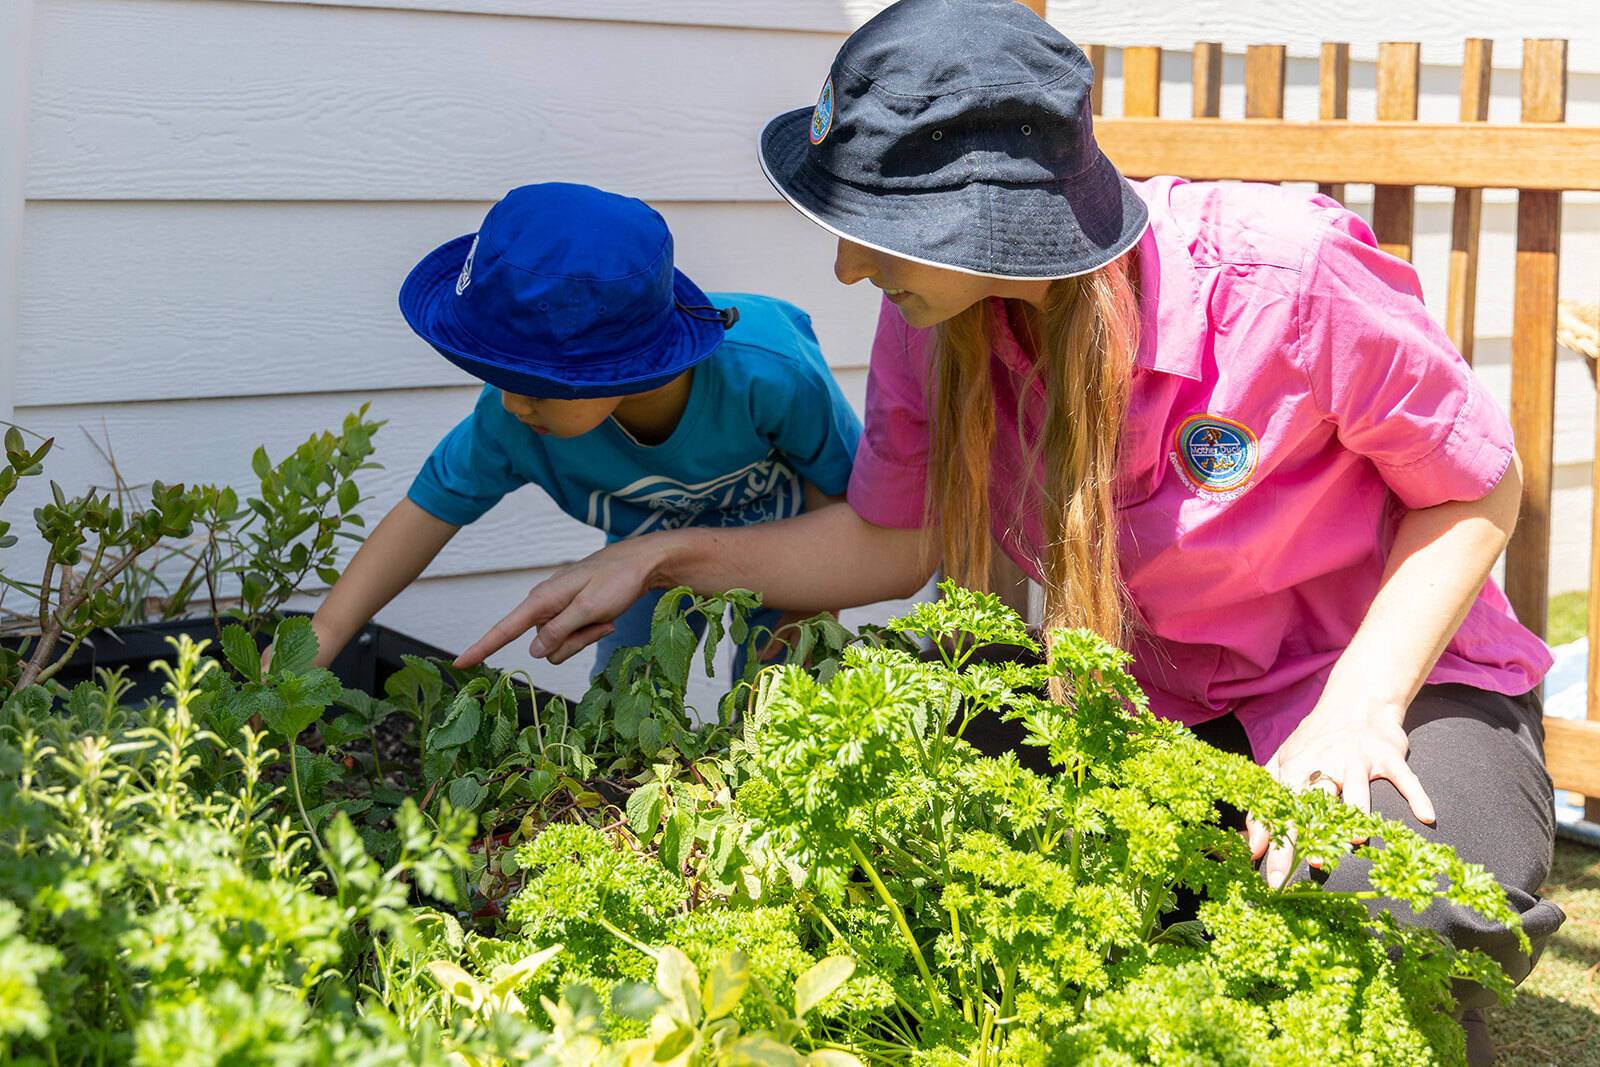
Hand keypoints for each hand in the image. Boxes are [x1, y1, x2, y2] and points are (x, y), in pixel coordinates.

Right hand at [454, 537, 668, 667]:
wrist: (642, 562)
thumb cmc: (618, 580)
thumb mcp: (590, 608)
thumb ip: (560, 630)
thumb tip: (534, 651)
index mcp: (542, 599)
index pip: (505, 628)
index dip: (482, 647)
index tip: (459, 663)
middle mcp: (544, 605)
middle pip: (543, 646)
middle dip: (572, 643)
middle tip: (599, 622)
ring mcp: (557, 610)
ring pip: (560, 646)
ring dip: (583, 638)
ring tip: (603, 617)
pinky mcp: (570, 613)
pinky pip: (572, 637)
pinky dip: (589, 633)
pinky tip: (605, 618)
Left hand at [1247, 699, 1434, 887]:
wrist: (1355, 703)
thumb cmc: (1313, 745)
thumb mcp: (1281, 767)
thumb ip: (1264, 807)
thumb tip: (1252, 848)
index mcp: (1294, 768)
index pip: (1282, 813)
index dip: (1278, 849)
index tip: (1276, 883)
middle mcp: (1323, 763)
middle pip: (1316, 803)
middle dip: (1314, 832)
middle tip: (1314, 864)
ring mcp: (1357, 757)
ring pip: (1357, 789)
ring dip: (1357, 813)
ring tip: (1357, 841)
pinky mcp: (1387, 754)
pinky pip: (1403, 777)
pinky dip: (1416, 795)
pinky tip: (1426, 817)